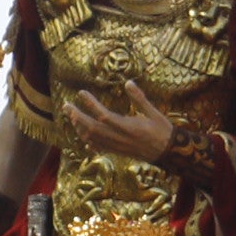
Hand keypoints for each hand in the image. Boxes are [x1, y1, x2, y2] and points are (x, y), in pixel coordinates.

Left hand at [62, 81, 177, 160]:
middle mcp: (119, 138)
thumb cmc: (163, 130)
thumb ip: (139, 98)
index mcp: (128, 127)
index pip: (103, 115)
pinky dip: (87, 140)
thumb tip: (128, 82)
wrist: (168, 152)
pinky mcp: (117, 151)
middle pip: (91, 128)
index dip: (90, 104)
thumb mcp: (154, 112)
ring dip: (79, 127)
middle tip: (67, 106)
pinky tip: (83, 134)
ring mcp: (117, 146)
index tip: (81, 93)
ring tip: (72, 116)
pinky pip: (97, 147)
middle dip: (77, 116)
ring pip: (91, 138)